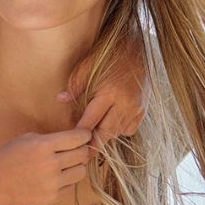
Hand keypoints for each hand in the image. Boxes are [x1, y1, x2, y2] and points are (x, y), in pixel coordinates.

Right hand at [0, 129, 91, 204]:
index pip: (77, 138)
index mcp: (44, 145)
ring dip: (76, 166)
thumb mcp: (26, 139)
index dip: (84, 135)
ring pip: (81, 171)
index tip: (85, 135)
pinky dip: (66, 180)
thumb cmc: (8, 157)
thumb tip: (75, 141)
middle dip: (82, 150)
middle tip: (76, 149)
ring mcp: (53, 182)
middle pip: (83, 155)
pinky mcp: (53, 196)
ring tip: (65, 164)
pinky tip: (53, 176)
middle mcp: (51, 164)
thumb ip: (51, 139)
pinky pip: (70, 185)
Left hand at [62, 31, 145, 147]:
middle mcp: (126, 104)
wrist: (139, 50)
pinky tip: (108, 126)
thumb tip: (61, 99)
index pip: (91, 119)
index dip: (80, 132)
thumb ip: (75, 84)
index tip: (71, 142)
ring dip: (105, 136)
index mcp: (110, 93)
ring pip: (118, 132)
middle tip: (81, 154)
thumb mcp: (88, 66)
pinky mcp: (143, 110)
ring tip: (91, 140)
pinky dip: (117, 131)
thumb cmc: (109, 56)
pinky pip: (129, 129)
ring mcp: (137, 109)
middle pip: (107, 132)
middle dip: (94, 144)